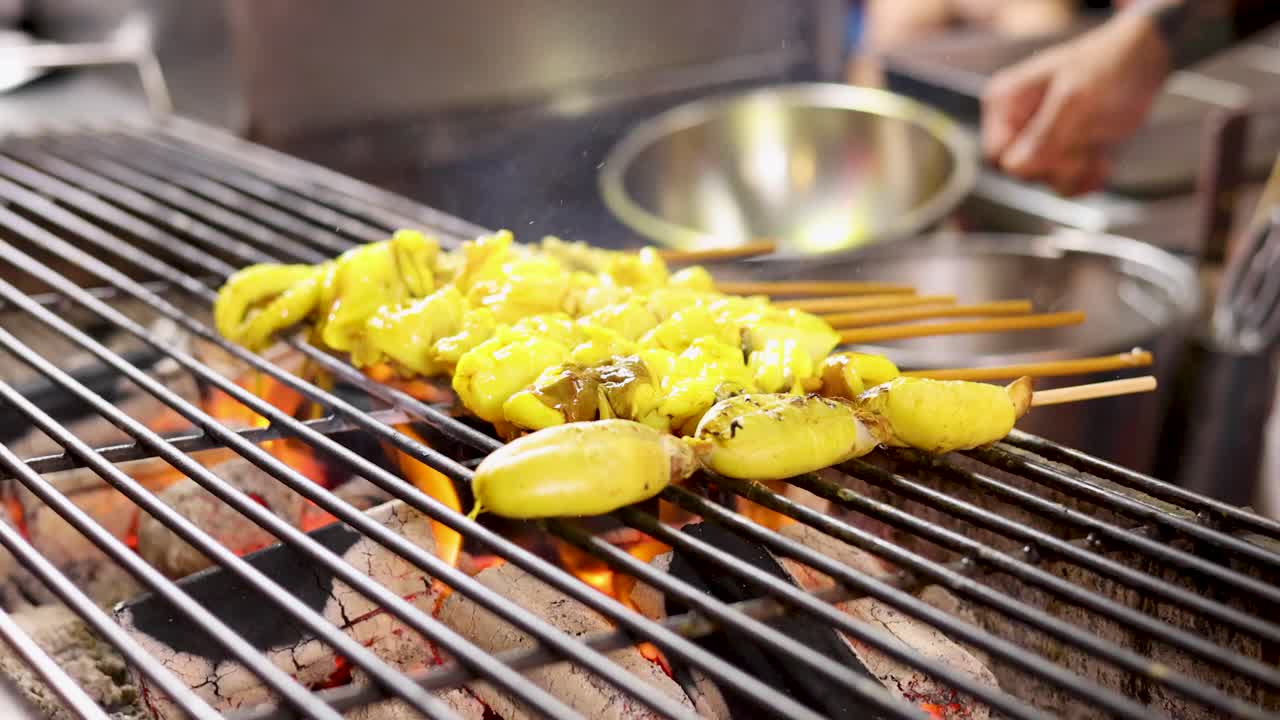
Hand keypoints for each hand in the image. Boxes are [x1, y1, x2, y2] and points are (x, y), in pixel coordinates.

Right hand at [981, 9, 1172, 195]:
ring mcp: (1039, 138)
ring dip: (1074, 172)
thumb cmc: (1109, 66)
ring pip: (1042, 179)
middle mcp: (1017, 122)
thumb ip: (1044, 136)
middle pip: (1021, 170)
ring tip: (1096, 149)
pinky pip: (1062, 183)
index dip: (1028, 158)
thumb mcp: (1075, 99)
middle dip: (1057, 164)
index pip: (997, 153)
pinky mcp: (1062, 151)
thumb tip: (1017, 167)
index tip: (1061, 147)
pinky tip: (1101, 162)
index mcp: (1006, 102)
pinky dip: (1084, 179)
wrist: (1146, 61)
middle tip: (1084, 144)